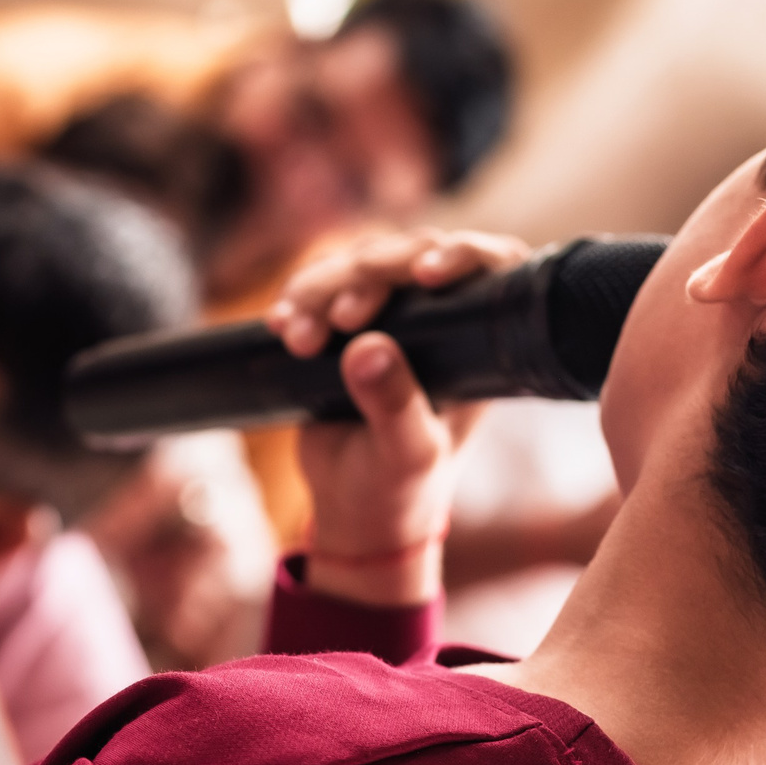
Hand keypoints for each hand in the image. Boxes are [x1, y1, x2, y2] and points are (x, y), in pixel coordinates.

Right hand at [266, 228, 529, 605]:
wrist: (353, 509)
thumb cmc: (400, 488)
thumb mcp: (406, 456)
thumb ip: (393, 405)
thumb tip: (368, 348)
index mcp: (477, 346)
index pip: (487, 271)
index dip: (464, 255)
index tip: (428, 274)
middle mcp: (438, 321)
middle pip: (409, 257)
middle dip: (368, 277)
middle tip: (343, 320)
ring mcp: (390, 317)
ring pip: (357, 265)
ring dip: (321, 290)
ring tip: (298, 341)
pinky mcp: (344, 324)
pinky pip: (320, 287)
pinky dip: (297, 300)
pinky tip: (278, 325)